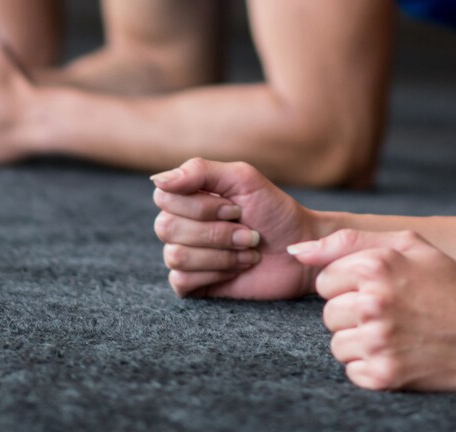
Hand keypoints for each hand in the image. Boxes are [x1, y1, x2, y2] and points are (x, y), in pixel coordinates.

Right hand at [151, 158, 322, 299]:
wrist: (299, 250)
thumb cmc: (274, 211)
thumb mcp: (243, 179)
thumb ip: (199, 171)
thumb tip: (155, 179)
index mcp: (188, 196)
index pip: (164, 197)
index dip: (200, 206)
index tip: (235, 209)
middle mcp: (181, 225)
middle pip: (166, 227)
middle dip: (215, 232)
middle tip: (247, 233)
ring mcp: (185, 255)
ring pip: (175, 255)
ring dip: (220, 254)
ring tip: (247, 251)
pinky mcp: (193, 284)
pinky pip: (180, 280)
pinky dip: (215, 273)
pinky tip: (236, 269)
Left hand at [291, 229, 455, 391]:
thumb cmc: (452, 285)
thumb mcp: (410, 245)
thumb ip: (349, 241)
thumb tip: (296, 251)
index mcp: (376, 265)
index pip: (325, 280)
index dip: (350, 286)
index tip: (380, 290)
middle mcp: (373, 303)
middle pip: (328, 314)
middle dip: (353, 314)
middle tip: (393, 314)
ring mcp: (378, 342)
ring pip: (337, 344)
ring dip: (361, 342)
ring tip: (397, 334)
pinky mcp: (385, 375)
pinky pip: (352, 371)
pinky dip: (372, 367)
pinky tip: (400, 354)